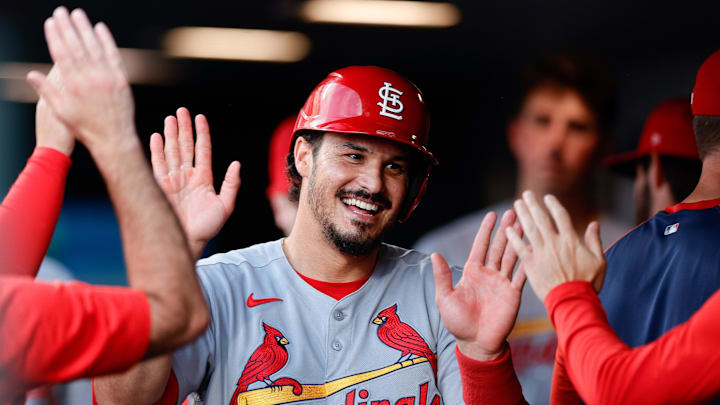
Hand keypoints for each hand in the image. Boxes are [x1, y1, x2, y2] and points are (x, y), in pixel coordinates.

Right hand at [26, 7, 134, 151]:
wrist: (114, 139)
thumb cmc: (86, 128)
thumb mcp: (61, 112)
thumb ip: (47, 91)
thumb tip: (30, 74)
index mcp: (72, 85)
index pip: (61, 54)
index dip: (55, 36)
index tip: (50, 23)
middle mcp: (89, 79)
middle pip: (76, 46)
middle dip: (67, 27)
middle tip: (61, 11)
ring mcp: (107, 78)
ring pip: (94, 47)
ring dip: (85, 28)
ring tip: (78, 14)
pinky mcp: (121, 80)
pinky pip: (113, 55)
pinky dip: (106, 40)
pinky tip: (100, 28)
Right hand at [150, 107, 240, 259]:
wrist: (188, 241)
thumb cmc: (207, 227)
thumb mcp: (225, 205)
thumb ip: (231, 184)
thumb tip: (236, 164)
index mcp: (203, 178)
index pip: (202, 150)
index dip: (202, 133)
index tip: (200, 117)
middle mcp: (187, 176)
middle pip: (185, 146)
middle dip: (184, 128)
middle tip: (182, 110)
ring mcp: (173, 180)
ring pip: (172, 152)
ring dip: (170, 135)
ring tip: (170, 118)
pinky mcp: (160, 187)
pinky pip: (157, 165)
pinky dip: (156, 151)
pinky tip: (155, 137)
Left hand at [432, 210, 525, 360]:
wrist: (476, 344)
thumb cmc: (458, 322)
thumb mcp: (446, 298)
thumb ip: (443, 276)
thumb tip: (434, 254)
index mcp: (472, 272)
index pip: (480, 246)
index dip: (486, 230)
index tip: (492, 214)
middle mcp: (489, 274)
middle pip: (499, 247)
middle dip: (506, 229)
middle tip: (514, 211)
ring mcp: (502, 282)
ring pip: (512, 257)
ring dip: (519, 241)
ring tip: (527, 224)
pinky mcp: (513, 293)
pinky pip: (522, 275)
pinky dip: (528, 262)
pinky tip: (535, 249)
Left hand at [506, 191, 605, 301]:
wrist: (573, 302)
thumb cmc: (588, 284)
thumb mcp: (599, 261)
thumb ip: (595, 241)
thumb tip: (594, 224)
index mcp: (571, 241)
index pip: (560, 216)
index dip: (553, 204)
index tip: (547, 197)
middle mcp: (554, 243)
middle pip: (541, 219)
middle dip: (533, 204)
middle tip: (526, 194)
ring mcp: (541, 254)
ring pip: (529, 229)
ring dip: (522, 215)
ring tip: (517, 204)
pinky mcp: (531, 265)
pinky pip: (520, 248)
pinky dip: (513, 238)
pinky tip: (507, 229)